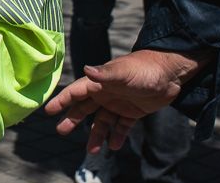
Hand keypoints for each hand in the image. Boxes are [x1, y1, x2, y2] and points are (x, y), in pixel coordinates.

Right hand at [44, 50, 207, 153]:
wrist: (170, 73)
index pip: (76, 92)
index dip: (62, 100)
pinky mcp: (133, 112)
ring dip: (96, 134)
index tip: (48, 110)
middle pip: (85, 108)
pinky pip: (121, 126)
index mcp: (100, 82)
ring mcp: (119, 103)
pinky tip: (114, 146)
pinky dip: (117, 135)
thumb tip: (85, 70)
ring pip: (102, 121)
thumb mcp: (124, 72)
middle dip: (73, 119)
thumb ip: (104, 74)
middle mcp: (106, 93)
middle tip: (61, 131)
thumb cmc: (145, 69)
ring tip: (92, 151)